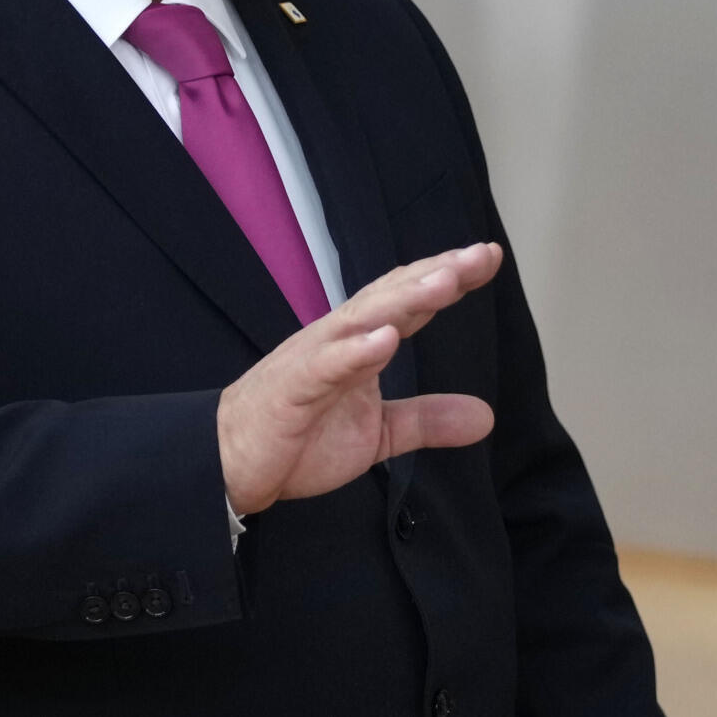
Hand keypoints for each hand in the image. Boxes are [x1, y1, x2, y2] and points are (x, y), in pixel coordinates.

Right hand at [217, 243, 501, 516]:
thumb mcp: (377, 433)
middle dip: (435, 274)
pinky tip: (385, 340)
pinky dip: (355, 351)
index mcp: (357, 346)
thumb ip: (426, 419)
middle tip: (479, 254)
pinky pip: (326, 366)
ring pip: (361, 320)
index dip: (445, 278)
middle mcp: (336, 340)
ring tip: (444, 283)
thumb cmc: (296, 437)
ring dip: (403, 300)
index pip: (406, 301)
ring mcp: (312, 360)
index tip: (486, 256)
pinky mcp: (292, 389)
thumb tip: (486, 416)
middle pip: (390, 297)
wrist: (230, 462)